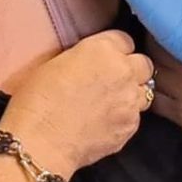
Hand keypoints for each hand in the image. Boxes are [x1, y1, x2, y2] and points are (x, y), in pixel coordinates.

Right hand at [1, 30, 153, 174]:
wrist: (41, 141)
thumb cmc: (37, 101)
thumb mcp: (56, 63)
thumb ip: (84, 57)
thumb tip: (92, 63)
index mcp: (102, 50)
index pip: (125, 40)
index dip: (115, 49)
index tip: (106, 58)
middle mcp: (123, 71)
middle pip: (144, 64)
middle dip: (132, 69)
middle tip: (113, 80)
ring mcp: (131, 100)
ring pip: (144, 92)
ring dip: (132, 94)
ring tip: (111, 103)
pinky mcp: (131, 126)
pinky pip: (135, 117)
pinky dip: (125, 118)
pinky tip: (105, 123)